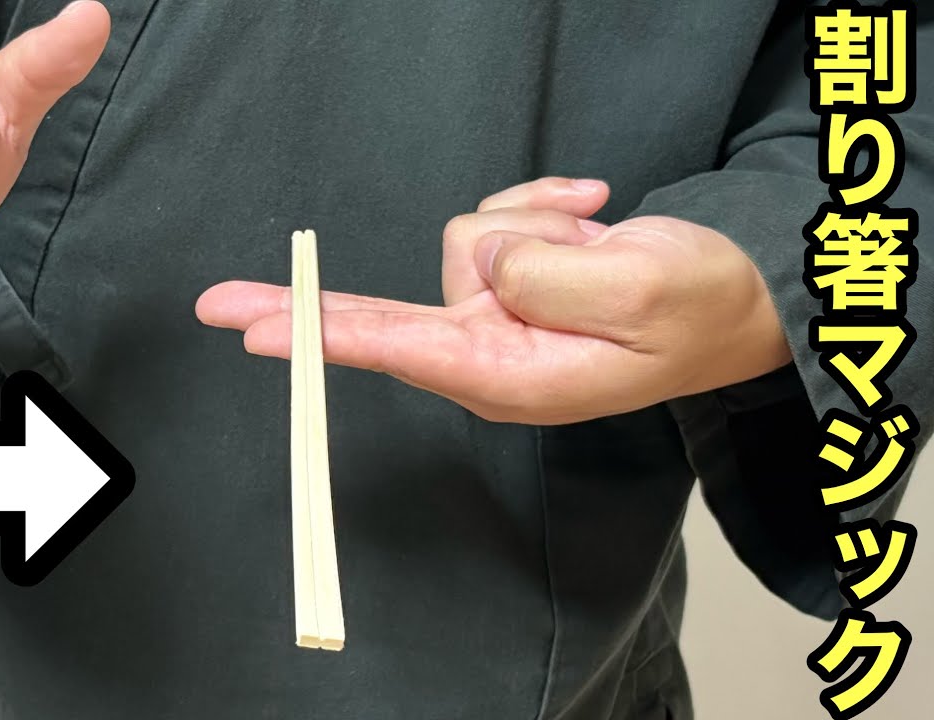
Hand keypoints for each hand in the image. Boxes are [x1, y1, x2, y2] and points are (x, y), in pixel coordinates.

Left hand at [196, 177, 792, 424]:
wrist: (743, 296)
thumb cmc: (703, 308)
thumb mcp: (640, 286)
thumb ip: (549, 271)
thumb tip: (482, 257)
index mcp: (511, 376)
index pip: (396, 349)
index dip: (319, 336)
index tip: (250, 335)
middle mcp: (487, 351)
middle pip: (390, 309)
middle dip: (328, 297)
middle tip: (217, 303)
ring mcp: (494, 313)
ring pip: (467, 233)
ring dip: (535, 220)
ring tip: (603, 237)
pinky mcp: (508, 280)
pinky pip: (495, 218)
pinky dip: (545, 206)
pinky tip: (592, 214)